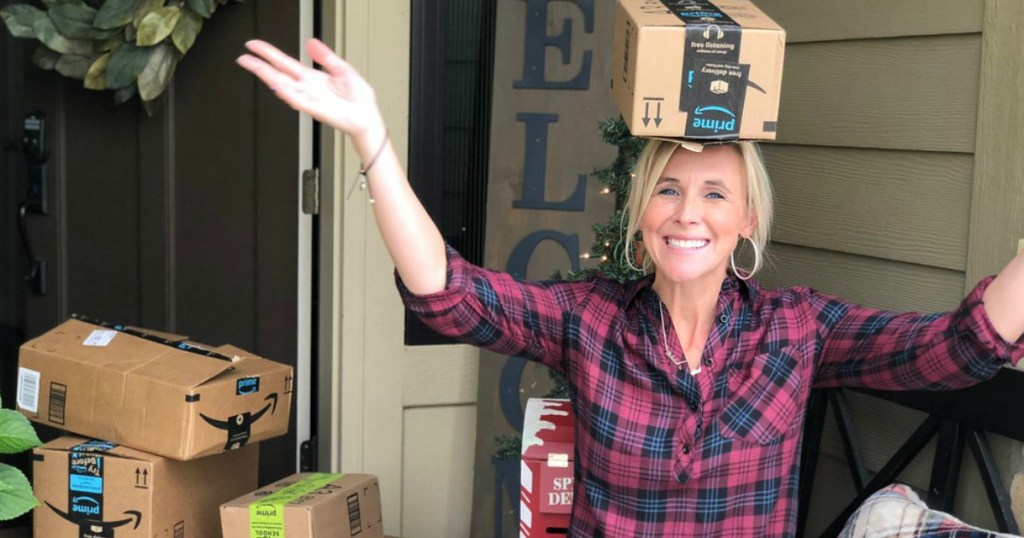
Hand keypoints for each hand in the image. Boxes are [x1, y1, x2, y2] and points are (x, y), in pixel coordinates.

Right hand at [237, 39, 383, 141]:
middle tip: (244, 57)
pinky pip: (297, 101)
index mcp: (311, 78)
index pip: (285, 62)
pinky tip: (277, 85)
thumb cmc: (358, 99)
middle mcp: (306, 88)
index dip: (269, 54)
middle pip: (278, 74)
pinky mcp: (315, 109)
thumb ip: (326, 56)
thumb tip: (311, 42)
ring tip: (254, 66)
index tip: (254, 46)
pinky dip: (287, 93)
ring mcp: (309, 99)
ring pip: (283, 86)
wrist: (366, 117)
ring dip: (267, 76)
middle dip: (260, 65)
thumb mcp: (343, 69)